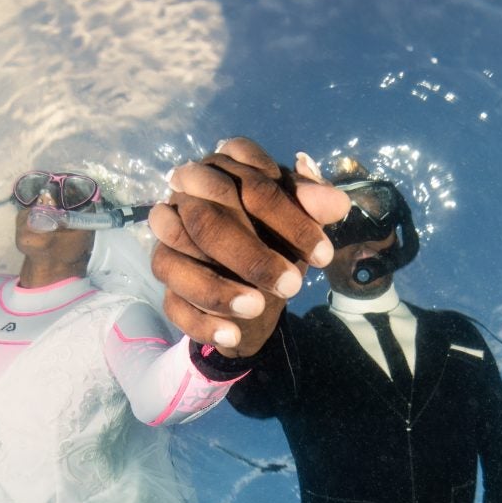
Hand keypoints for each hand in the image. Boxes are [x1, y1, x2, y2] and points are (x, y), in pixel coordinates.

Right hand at [150, 138, 350, 356]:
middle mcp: (185, 195)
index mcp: (224, 167)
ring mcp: (167, 239)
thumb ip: (315, 207)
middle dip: (250, 257)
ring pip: (176, 264)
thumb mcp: (300, 222)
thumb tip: (336, 202)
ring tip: (258, 308)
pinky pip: (172, 302)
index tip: (324, 254)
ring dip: (217, 291)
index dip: (289, 218)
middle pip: (206, 221)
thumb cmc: (276, 236)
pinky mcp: (164, 277)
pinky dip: (201, 322)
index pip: (250, 181)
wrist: (254, 281)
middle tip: (293, 287)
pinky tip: (232, 335)